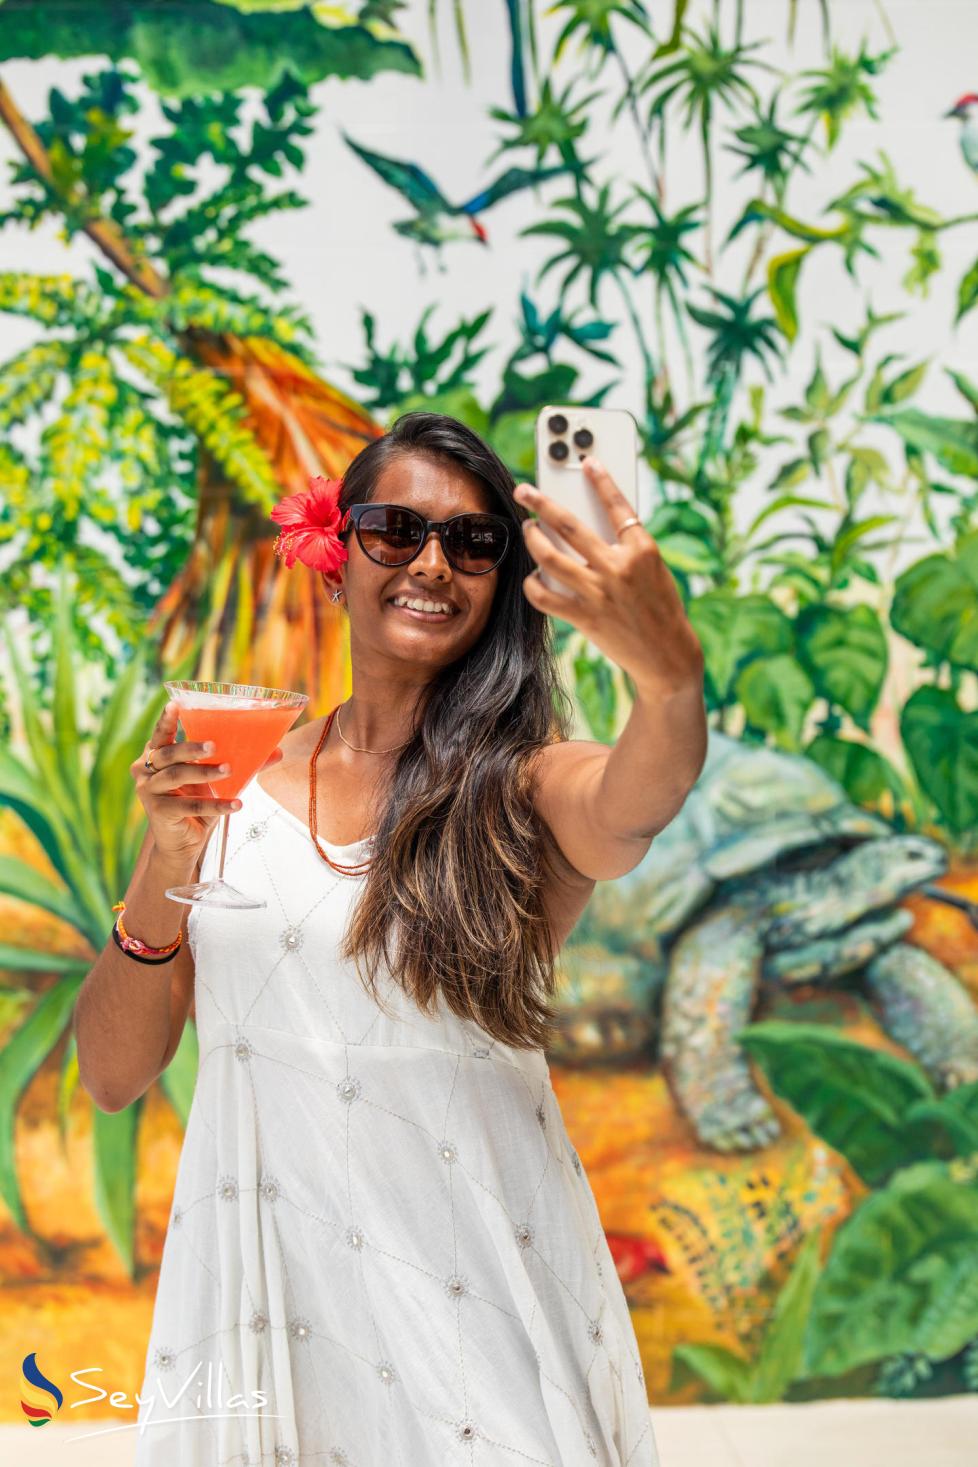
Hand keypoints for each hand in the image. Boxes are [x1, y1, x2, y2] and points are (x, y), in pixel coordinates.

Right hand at [130, 702, 284, 867]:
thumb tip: (278, 752)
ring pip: (177, 777)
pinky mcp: (158, 812)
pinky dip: (214, 805)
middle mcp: (146, 770)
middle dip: (191, 748)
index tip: (175, 705)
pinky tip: (235, 804)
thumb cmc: (197, 803)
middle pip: (167, 754)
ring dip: (205, 773)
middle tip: (213, 745)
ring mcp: (149, 791)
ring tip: (228, 770)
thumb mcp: (217, 781)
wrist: (184, 842)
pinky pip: (189, 806)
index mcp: (157, 756)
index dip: (166, 720)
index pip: (160, 735)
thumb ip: (242, 765)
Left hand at [514, 456, 703, 696]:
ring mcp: (599, 593)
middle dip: (541, 503)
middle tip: (525, 490)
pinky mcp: (585, 617)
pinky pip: (545, 596)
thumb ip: (626, 547)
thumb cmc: (660, 607)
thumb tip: (587, 526)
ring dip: (532, 539)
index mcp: (643, 550)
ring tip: (527, 529)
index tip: (586, 461)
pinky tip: (533, 577)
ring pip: (550, 557)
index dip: (602, 480)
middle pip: (570, 526)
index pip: (618, 505)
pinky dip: (534, 585)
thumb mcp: (654, 570)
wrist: (667, 655)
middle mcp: (619, 567)